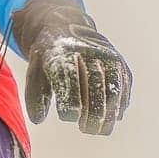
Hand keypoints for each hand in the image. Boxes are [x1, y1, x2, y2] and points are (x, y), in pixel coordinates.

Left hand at [12, 0, 132, 135]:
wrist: (64, 27)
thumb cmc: (47, 58)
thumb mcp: (34, 72)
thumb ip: (35, 97)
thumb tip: (38, 119)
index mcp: (61, 52)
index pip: (69, 77)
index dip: (71, 99)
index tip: (69, 117)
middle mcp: (86, 51)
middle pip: (95, 83)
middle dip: (93, 111)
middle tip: (87, 129)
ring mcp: (105, 55)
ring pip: (114, 85)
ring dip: (110, 112)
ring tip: (101, 130)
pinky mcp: (118, 61)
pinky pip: (124, 84)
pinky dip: (121, 103)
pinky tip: (114, 117)